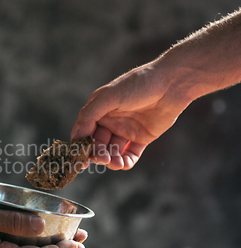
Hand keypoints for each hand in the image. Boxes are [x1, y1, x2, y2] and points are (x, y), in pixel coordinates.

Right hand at [71, 63, 191, 169]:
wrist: (172, 83)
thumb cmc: (138, 85)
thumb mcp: (109, 97)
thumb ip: (89, 115)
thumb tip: (75, 137)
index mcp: (98, 111)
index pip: (83, 133)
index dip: (80, 147)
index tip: (79, 160)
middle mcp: (110, 121)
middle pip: (97, 145)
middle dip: (98, 154)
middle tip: (103, 159)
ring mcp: (126, 130)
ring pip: (113, 152)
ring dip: (112, 160)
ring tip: (116, 163)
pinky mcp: (142, 137)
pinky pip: (130, 154)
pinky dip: (126, 162)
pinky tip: (125, 164)